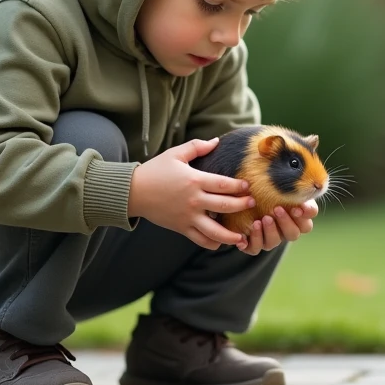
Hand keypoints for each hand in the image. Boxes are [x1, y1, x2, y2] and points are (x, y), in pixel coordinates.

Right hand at [127, 137, 253, 249]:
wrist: (133, 192)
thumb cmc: (155, 170)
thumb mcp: (175, 154)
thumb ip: (197, 147)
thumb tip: (217, 141)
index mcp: (194, 180)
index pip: (224, 184)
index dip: (239, 186)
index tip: (249, 186)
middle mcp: (194, 200)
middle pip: (225, 206)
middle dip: (242, 206)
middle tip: (252, 204)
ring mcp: (188, 217)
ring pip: (215, 231)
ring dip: (231, 235)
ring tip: (243, 235)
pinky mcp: (181, 228)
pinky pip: (200, 239)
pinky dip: (213, 243)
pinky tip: (222, 243)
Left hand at [238, 198, 317, 254]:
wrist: (245, 200)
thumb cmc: (269, 191)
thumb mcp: (283, 189)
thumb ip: (295, 191)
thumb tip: (304, 196)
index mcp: (296, 221)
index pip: (307, 224)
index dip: (304, 217)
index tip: (297, 208)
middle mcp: (284, 233)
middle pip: (293, 234)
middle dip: (286, 223)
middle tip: (277, 209)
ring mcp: (270, 240)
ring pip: (274, 242)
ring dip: (270, 231)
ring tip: (264, 218)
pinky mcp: (254, 245)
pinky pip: (256, 248)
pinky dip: (255, 238)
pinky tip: (253, 226)